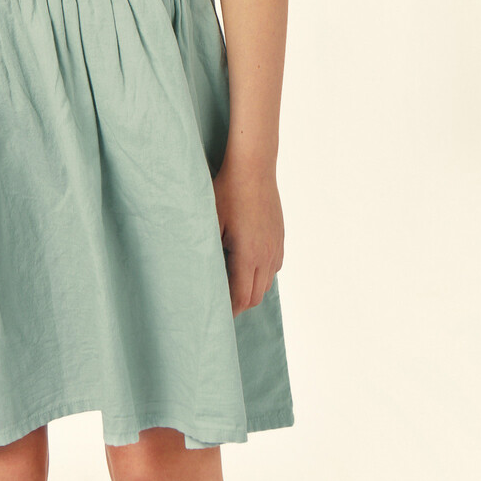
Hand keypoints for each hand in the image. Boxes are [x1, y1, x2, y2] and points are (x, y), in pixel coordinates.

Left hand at [211, 155, 283, 316]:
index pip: (241, 298)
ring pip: (267, 282)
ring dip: (250, 289)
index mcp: (249, 256)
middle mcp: (267, 255)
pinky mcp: (280, 237)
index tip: (214, 313)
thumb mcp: (211, 223)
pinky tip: (246, 265)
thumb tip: (201, 277)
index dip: (228, 310)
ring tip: (231, 285)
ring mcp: (276, 247)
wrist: (253, 167)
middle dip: (238, 304)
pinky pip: (273, 267)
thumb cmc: (227, 192)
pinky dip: (261, 274)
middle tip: (219, 303)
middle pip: (255, 296)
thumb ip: (209, 253)